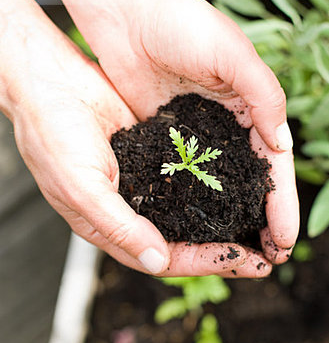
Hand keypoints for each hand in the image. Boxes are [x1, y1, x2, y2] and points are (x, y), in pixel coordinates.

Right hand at [11, 25, 262, 275]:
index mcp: (112, 228)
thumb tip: (158, 260)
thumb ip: (119, 225)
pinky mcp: (155, 156)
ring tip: (260, 226)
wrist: (48, 80)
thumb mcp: (82, 186)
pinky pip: (190, 180)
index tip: (245, 261)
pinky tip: (240, 186)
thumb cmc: (52, 135)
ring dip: (224, 222)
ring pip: (191, 214)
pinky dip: (214, 187)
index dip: (206, 262)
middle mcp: (133, 212)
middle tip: (266, 255)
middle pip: (186, 242)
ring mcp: (145, 185)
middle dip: (225, 250)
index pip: (167, 258)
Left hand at [79, 0, 299, 264]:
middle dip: (264, 221)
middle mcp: (230, 126)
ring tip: (239, 253)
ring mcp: (199, 137)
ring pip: (222, 188)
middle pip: (253, 183)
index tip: (286, 240)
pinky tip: (199, 229)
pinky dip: (198, 205)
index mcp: (253, 106)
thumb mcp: (232, 54)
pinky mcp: (169, 140)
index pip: (276, 165)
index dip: (283, 204)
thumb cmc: (181, 23)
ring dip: (234, 219)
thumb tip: (283, 143)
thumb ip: (263, 95)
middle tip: (270, 259)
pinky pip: (188, 180)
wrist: (126, 13)